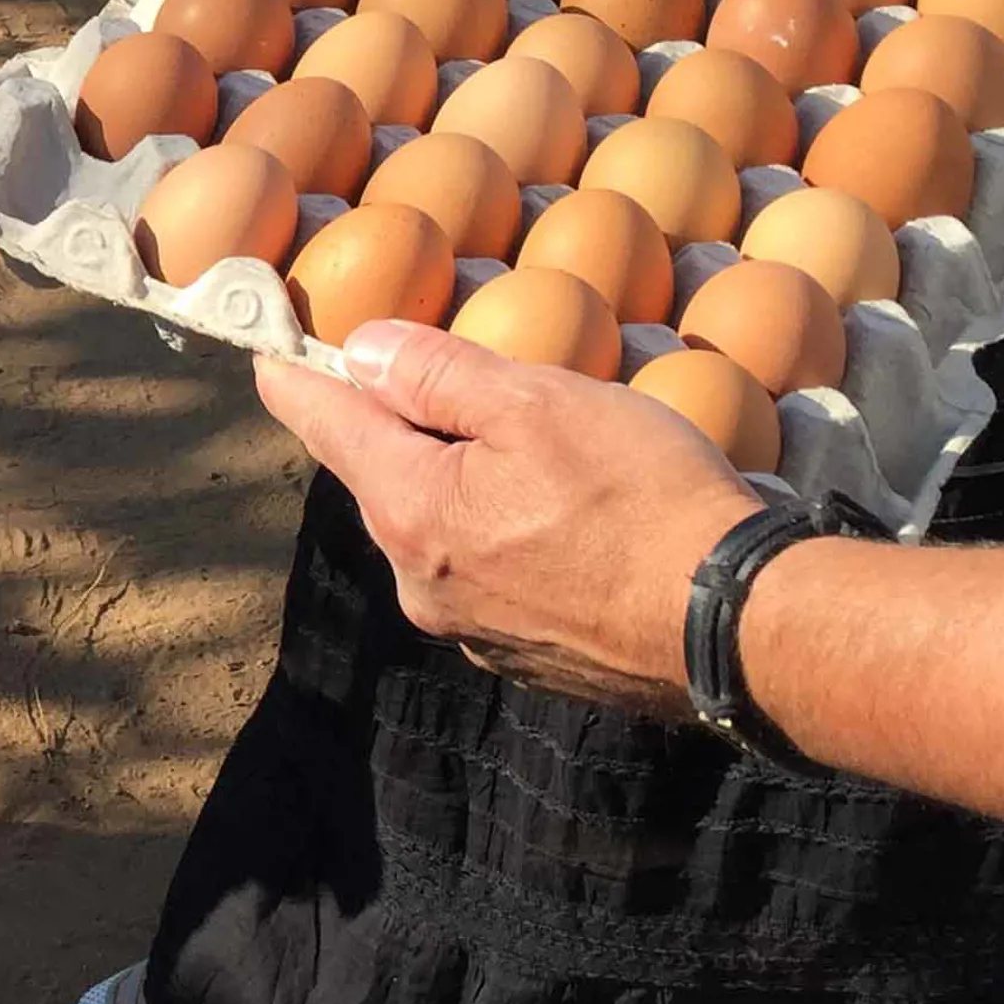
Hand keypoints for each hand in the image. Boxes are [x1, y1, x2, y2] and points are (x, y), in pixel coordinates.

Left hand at [250, 321, 759, 716]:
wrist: (736, 628)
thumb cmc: (643, 500)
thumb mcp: (538, 403)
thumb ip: (438, 374)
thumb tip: (363, 351)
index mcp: (410, 512)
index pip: (323, 425)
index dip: (295, 375)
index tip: (267, 350)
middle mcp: (420, 581)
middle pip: (384, 476)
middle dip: (407, 426)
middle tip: (461, 381)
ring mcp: (469, 628)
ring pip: (440, 525)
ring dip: (466, 482)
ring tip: (545, 451)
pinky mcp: (523, 654)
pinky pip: (489, 572)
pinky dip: (509, 534)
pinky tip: (572, 515)